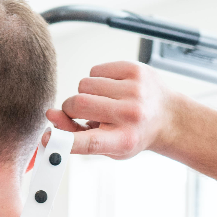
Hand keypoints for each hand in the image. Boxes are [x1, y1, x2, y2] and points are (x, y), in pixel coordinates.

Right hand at [46, 61, 173, 159]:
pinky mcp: (134, 69)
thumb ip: (77, 135)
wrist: (168, 117)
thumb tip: (51, 116)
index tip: (48, 138)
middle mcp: (130, 114)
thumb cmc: (132, 134)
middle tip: (81, 114)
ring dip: (86, 93)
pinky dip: (97, 80)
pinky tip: (111, 90)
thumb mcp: (107, 146)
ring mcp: (134, 89)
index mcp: (123, 140)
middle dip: (70, 108)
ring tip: (103, 103)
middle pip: (78, 104)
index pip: (88, 141)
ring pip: (84, 84)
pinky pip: (96, 70)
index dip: (63, 140)